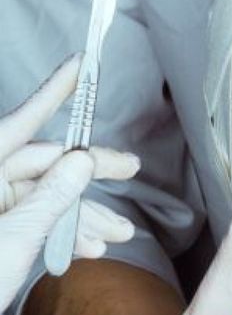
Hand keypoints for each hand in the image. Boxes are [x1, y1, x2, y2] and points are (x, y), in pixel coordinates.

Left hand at [0, 55, 140, 312]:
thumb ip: (53, 197)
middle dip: (91, 176)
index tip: (81, 65)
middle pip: (46, 164)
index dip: (56, 92)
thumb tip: (83, 160)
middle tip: (131, 172)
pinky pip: (36, 219)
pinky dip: (63, 233)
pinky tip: (89, 250)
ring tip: (119, 236)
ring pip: (46, 197)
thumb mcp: (17, 239)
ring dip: (84, 216)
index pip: (23, 122)